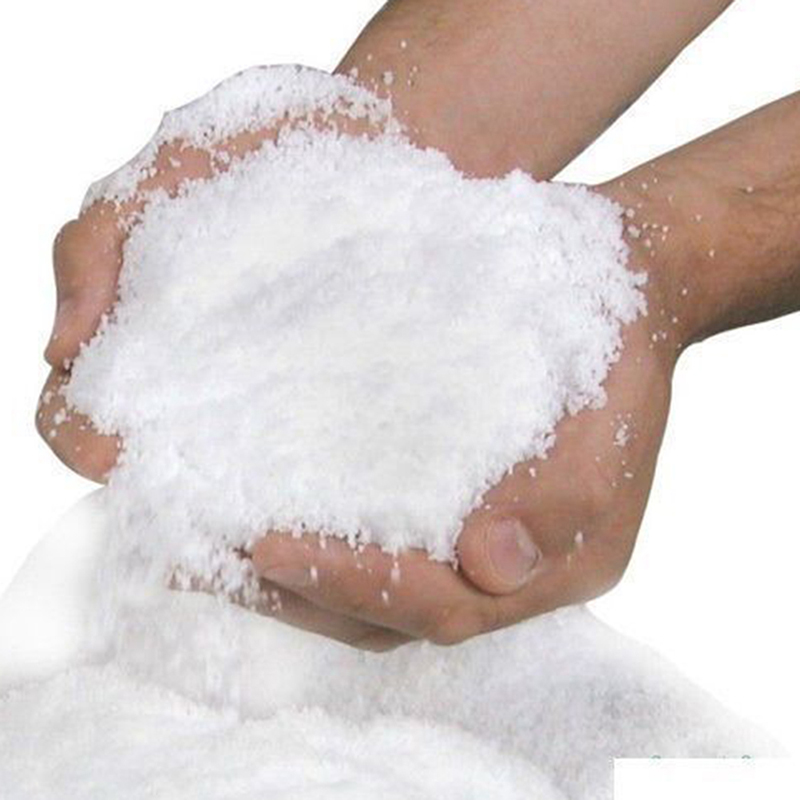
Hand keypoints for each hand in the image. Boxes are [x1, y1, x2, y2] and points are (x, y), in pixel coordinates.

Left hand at [251, 92, 799, 648]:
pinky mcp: (445, 492)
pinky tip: (258, 497)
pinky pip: (374, 528)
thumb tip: (490, 567)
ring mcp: (473, 531)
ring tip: (210, 545)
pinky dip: (315, 526)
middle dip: (299, 594)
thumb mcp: (609, 416)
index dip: (357, 587)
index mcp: (554, 565)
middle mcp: (505, 566)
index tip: (271, 550)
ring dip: (294, 574)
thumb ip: (560, 501)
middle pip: (393, 613)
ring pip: (374, 580)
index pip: (443, 607)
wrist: (619, 284)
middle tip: (207, 563)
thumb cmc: (613, 344)